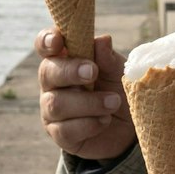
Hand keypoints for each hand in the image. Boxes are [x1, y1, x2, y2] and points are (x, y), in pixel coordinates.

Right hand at [38, 29, 136, 159]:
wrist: (129, 127)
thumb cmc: (118, 90)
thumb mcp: (118, 72)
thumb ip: (108, 58)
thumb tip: (102, 40)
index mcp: (64, 60)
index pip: (45, 45)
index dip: (47, 40)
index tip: (58, 40)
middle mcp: (52, 83)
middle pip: (47, 72)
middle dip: (70, 71)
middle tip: (93, 72)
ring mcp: (52, 109)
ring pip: (56, 104)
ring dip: (88, 102)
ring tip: (113, 102)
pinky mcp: (59, 134)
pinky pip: (66, 130)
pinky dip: (89, 124)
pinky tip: (105, 120)